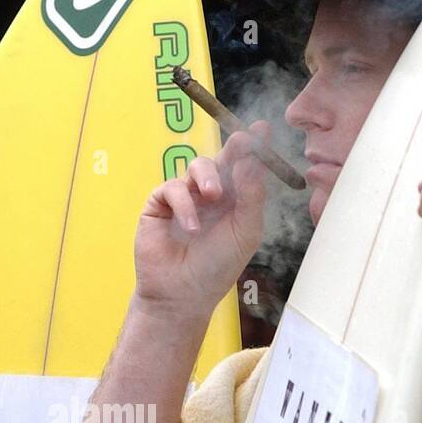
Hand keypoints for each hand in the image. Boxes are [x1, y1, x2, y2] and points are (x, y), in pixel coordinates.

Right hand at [133, 125, 269, 319]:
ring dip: (207, 177)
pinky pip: (172, 188)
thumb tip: (253, 158)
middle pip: (221, 158)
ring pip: (196, 166)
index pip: (245, 167)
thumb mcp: (245, 231)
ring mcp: (185, 198)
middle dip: (232, 148)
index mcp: (236, 201)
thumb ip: (251, 195)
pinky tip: (191, 227)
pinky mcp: (159, 204)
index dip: (253, 147)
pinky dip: (184, 203)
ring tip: (213, 197)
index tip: (262, 128)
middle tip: (242, 142)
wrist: (183, 294)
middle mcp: (211, 195)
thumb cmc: (217, 268)